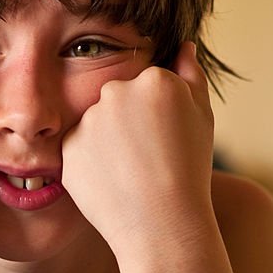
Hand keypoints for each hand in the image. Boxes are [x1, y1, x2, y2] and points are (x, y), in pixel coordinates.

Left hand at [61, 42, 215, 255]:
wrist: (161, 226)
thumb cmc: (190, 174)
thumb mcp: (203, 119)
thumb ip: (191, 76)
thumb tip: (184, 45)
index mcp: (154, 79)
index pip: (149, 85)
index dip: (159, 115)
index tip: (166, 140)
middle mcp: (116, 91)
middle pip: (118, 99)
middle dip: (129, 123)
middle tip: (147, 158)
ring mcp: (88, 119)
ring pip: (96, 123)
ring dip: (108, 142)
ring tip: (130, 173)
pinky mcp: (68, 147)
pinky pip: (80, 148)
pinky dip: (92, 162)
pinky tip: (112, 183)